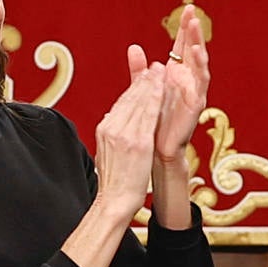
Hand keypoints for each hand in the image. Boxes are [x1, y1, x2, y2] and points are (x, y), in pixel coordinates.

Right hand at [93, 51, 165, 217]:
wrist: (114, 200)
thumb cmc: (116, 181)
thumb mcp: (109, 152)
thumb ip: (113, 135)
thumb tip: (114, 122)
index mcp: (105, 129)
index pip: (122, 103)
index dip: (134, 88)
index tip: (144, 77)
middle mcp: (112, 128)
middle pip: (129, 98)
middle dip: (143, 80)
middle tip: (155, 66)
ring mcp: (124, 134)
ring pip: (139, 102)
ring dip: (151, 84)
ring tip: (161, 71)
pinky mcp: (137, 142)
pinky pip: (148, 114)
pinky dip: (155, 98)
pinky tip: (162, 88)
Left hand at [154, 3, 209, 162]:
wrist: (156, 150)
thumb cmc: (154, 123)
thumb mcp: (144, 91)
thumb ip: (140, 70)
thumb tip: (134, 47)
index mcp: (176, 76)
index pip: (182, 46)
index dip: (184, 28)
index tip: (187, 8)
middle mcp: (187, 81)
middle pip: (192, 50)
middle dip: (194, 30)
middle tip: (193, 11)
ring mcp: (194, 91)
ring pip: (199, 62)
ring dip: (198, 43)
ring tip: (195, 26)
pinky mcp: (196, 103)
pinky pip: (201, 82)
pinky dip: (200, 66)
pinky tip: (197, 53)